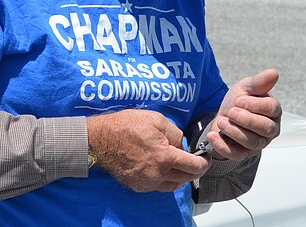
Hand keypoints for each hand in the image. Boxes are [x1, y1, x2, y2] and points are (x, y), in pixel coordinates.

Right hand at [87, 109, 211, 192]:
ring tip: (179, 166)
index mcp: (165, 158)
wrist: (100, 139)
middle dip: (194, 170)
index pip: (194, 167)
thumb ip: (175, 133)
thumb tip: (180, 145)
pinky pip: (157, 186)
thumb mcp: (156, 119)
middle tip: (195, 162)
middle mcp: (158, 174)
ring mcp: (146, 182)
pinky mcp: (137, 185)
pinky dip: (164, 179)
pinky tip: (161, 169)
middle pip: (185, 178)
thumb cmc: (125, 126)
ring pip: (172, 185)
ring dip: (180, 177)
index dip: (204, 163)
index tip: (205, 158)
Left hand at [208, 69, 281, 160]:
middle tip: (230, 112)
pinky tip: (212, 136)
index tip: (239, 100)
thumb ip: (259, 82)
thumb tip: (274, 73)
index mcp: (272, 110)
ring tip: (222, 122)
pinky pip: (236, 153)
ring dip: (235, 132)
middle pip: (265, 128)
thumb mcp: (246, 87)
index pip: (271, 109)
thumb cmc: (239, 101)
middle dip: (246, 120)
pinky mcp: (244, 152)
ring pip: (252, 142)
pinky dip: (223, 146)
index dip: (255, 105)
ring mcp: (258, 142)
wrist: (223, 116)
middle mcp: (270, 128)